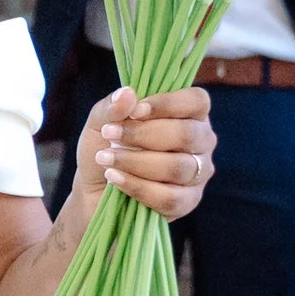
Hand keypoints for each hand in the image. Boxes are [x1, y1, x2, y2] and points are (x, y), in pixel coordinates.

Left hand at [76, 86, 213, 223]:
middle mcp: (201, 142)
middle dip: (144, 135)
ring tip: (105, 158)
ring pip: (178, 168)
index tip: (136, 111)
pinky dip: (138, 187)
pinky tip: (114, 178)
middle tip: (110, 134)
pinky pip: (170, 198)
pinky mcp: (188, 202)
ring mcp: (198, 174)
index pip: (196, 101)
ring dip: (136, 162)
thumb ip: (112, 106)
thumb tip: (127, 93)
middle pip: (188, 135)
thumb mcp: (101, 122)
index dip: (168, 104)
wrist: (94, 188)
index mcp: (188, 114)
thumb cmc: (106, 147)